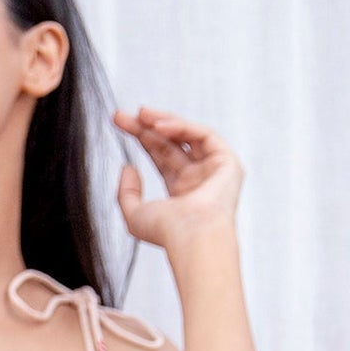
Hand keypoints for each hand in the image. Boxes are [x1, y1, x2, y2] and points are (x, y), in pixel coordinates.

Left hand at [112, 107, 242, 254]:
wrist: (192, 236)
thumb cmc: (167, 232)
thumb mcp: (135, 214)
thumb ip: (127, 192)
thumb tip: (127, 167)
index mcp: (181, 192)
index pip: (161, 156)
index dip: (142, 137)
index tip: (122, 123)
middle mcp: (199, 179)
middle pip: (171, 143)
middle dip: (148, 126)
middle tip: (124, 116)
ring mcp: (214, 170)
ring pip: (188, 135)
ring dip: (164, 121)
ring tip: (141, 114)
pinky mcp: (228, 163)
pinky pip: (204, 135)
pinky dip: (182, 127)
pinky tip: (159, 125)